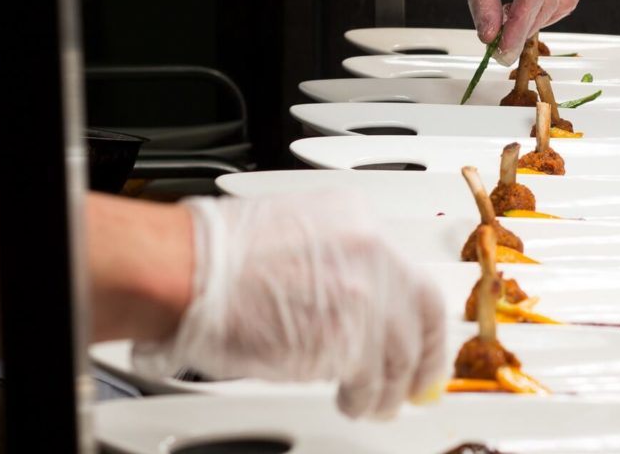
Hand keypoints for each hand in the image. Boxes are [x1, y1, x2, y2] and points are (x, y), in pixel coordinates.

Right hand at [132, 192, 447, 418]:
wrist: (192, 274)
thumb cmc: (218, 258)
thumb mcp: (294, 233)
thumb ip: (335, 262)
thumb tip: (355, 303)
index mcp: (356, 217)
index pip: (408, 270)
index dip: (414, 312)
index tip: (418, 334)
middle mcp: (371, 250)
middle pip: (425, 310)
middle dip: (426, 354)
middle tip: (417, 380)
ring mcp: (366, 294)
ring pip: (402, 353)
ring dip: (390, 387)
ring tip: (375, 402)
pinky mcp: (351, 339)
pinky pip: (373, 379)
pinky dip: (365, 398)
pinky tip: (354, 402)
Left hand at [427, 0, 586, 63]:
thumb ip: (483, 4)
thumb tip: (491, 36)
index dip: (519, 27)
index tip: (503, 48)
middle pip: (550, 1)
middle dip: (527, 28)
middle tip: (501, 46)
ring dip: (539, 19)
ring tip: (509, 25)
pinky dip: (547, 7)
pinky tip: (524, 12)